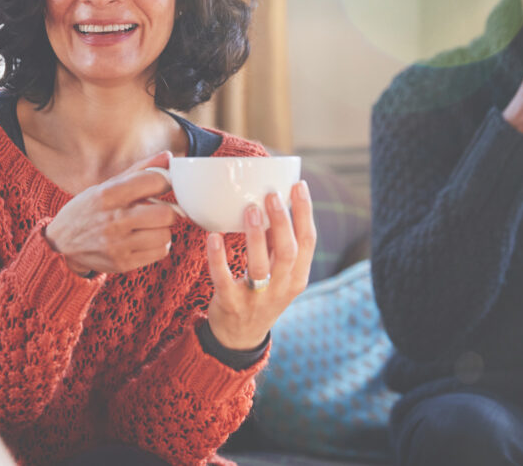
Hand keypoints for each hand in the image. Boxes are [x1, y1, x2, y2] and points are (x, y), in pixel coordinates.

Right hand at [44, 151, 178, 274]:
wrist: (61, 243)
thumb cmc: (88, 209)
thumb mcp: (106, 186)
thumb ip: (139, 171)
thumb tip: (169, 157)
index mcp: (108, 194)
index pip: (154, 182)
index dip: (165, 182)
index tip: (162, 185)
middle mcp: (112, 220)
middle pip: (165, 214)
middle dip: (167, 210)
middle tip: (158, 210)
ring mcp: (117, 245)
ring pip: (165, 235)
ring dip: (162, 229)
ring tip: (148, 226)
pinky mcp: (123, 263)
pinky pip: (160, 252)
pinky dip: (158, 245)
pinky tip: (145, 239)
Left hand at [205, 181, 315, 350]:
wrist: (240, 338)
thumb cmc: (261, 295)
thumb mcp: (278, 274)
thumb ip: (276, 244)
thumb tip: (272, 203)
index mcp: (298, 276)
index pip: (309, 241)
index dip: (305, 212)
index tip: (299, 185)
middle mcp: (282, 287)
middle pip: (288, 251)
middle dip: (282, 221)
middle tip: (271, 194)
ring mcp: (257, 298)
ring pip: (261, 266)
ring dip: (255, 236)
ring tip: (249, 209)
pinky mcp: (231, 303)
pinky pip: (224, 279)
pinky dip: (218, 257)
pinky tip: (213, 237)